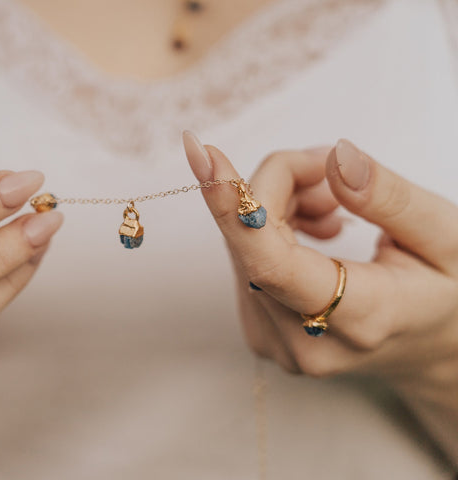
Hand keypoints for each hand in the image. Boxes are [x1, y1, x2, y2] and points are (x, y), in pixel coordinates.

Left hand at [183, 131, 457, 379]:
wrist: (438, 352)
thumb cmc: (450, 293)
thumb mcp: (448, 238)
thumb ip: (390, 199)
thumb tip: (333, 159)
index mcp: (362, 318)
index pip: (272, 264)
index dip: (233, 206)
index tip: (204, 156)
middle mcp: (306, 342)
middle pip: (252, 245)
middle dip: (277, 186)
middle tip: (326, 166)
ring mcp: (277, 343)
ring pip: (244, 251)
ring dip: (277, 208)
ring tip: (335, 204)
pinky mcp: (262, 334)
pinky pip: (247, 263)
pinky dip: (271, 230)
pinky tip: (315, 226)